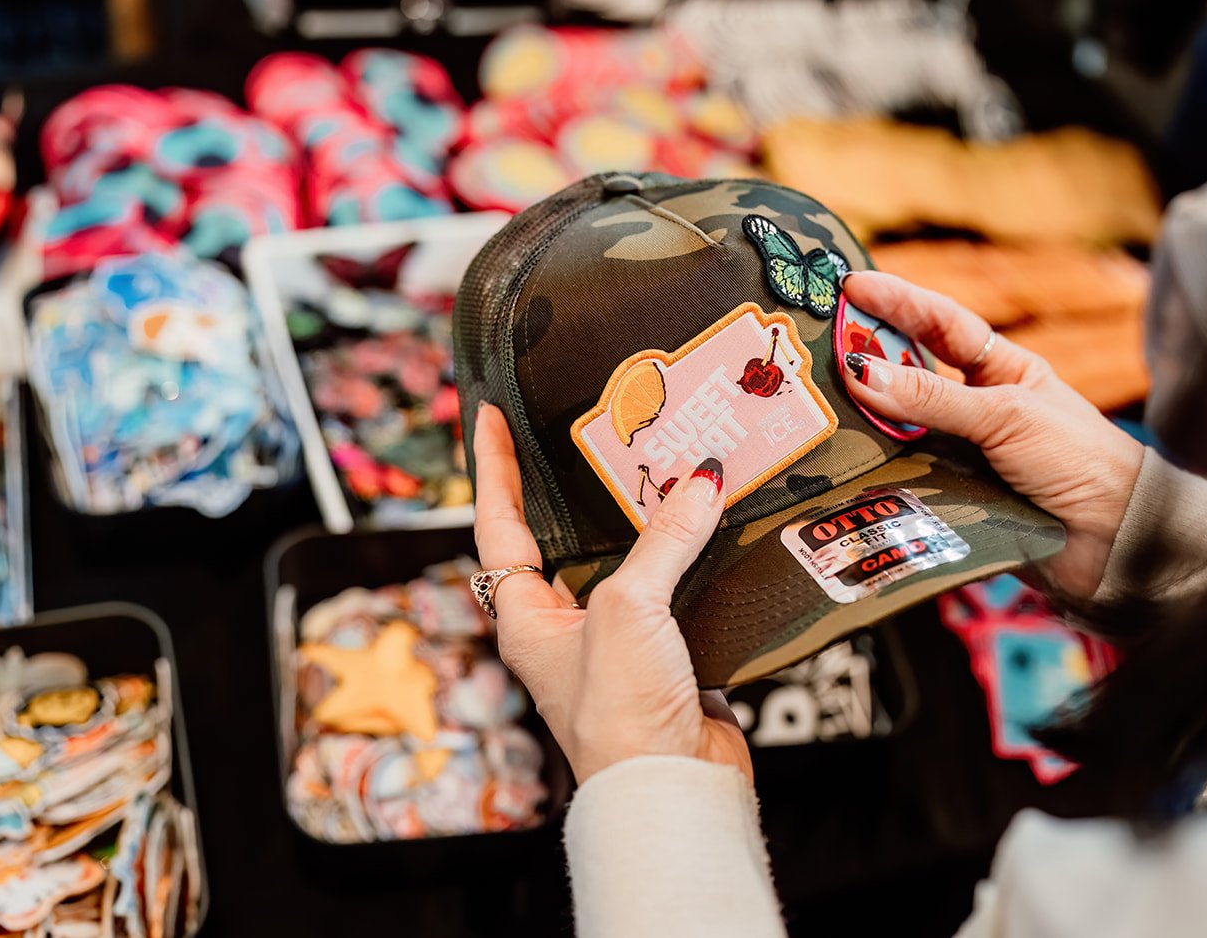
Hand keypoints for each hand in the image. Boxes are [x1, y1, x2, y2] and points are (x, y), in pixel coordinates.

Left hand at [471, 404, 750, 783]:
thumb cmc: (618, 717)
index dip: (494, 470)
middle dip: (575, 489)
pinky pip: (678, 590)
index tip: (492, 420)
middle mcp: (565, 628)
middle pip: (562, 541)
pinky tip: (714, 528)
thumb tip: (700, 482)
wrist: (673, 786)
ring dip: (647, 519)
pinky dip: (695, 556)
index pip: (498, 526)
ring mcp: (618, 642)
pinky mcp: (670, 653)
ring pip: (627, 562)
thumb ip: (663, 540)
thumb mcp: (626, 609)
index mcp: (526, 617)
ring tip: (664, 464)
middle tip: (590, 432)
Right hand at [839, 272, 1145, 600]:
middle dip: (865, 361)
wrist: (1115, 543)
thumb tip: (861, 371)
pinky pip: (902, 484)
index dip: (896, 302)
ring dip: (864, 424)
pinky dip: (875, 477)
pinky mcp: (952, 502)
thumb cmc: (1079, 461)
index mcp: (1001, 371)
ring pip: (898, 432)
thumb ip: (933, 398)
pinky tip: (842, 470)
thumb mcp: (1006, 416)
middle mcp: (977, 409)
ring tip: (816, 409)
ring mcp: (962, 456)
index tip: (850, 286)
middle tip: (814, 348)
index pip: (939, 324)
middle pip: (908, 377)